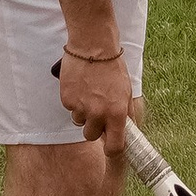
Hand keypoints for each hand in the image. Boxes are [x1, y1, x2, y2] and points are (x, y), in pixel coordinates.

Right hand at [58, 38, 135, 161]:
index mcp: (117, 112)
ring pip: (79, 121)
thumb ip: (126, 112)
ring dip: (83, 112)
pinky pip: (70, 108)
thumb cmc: (112, 66)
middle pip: (92, 136)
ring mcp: (81, 107)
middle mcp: (98, 113)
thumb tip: (128, 129)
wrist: (93, 45)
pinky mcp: (67, 99)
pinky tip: (80, 85)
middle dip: (94, 127)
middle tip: (97, 111)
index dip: (112, 149)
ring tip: (89, 92)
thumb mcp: (126, 89)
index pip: (115, 146)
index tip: (111, 147)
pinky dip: (74, 100)